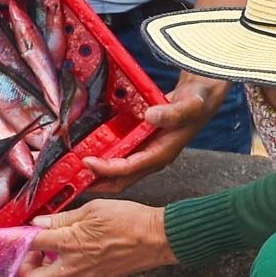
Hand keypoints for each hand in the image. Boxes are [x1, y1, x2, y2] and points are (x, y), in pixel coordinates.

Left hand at [19, 200, 171, 276]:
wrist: (156, 239)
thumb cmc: (128, 220)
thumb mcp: (91, 209)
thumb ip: (62, 218)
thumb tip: (40, 223)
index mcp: (69, 243)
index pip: (28, 243)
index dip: (7, 239)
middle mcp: (73, 268)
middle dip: (25, 269)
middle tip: (33, 252)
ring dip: (42, 274)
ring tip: (52, 255)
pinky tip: (71, 262)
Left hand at [83, 73, 223, 191]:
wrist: (203, 96)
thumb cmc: (198, 101)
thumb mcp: (190, 105)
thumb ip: (172, 113)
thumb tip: (150, 116)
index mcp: (163, 153)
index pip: (131, 168)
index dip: (108, 168)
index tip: (87, 162)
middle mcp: (153, 157)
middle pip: (122, 178)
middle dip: (98, 180)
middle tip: (72, 176)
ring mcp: (147, 153)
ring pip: (119, 171)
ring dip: (98, 173)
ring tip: (75, 170)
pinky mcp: (143, 145)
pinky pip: (120, 157)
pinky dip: (104, 157)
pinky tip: (89, 151)